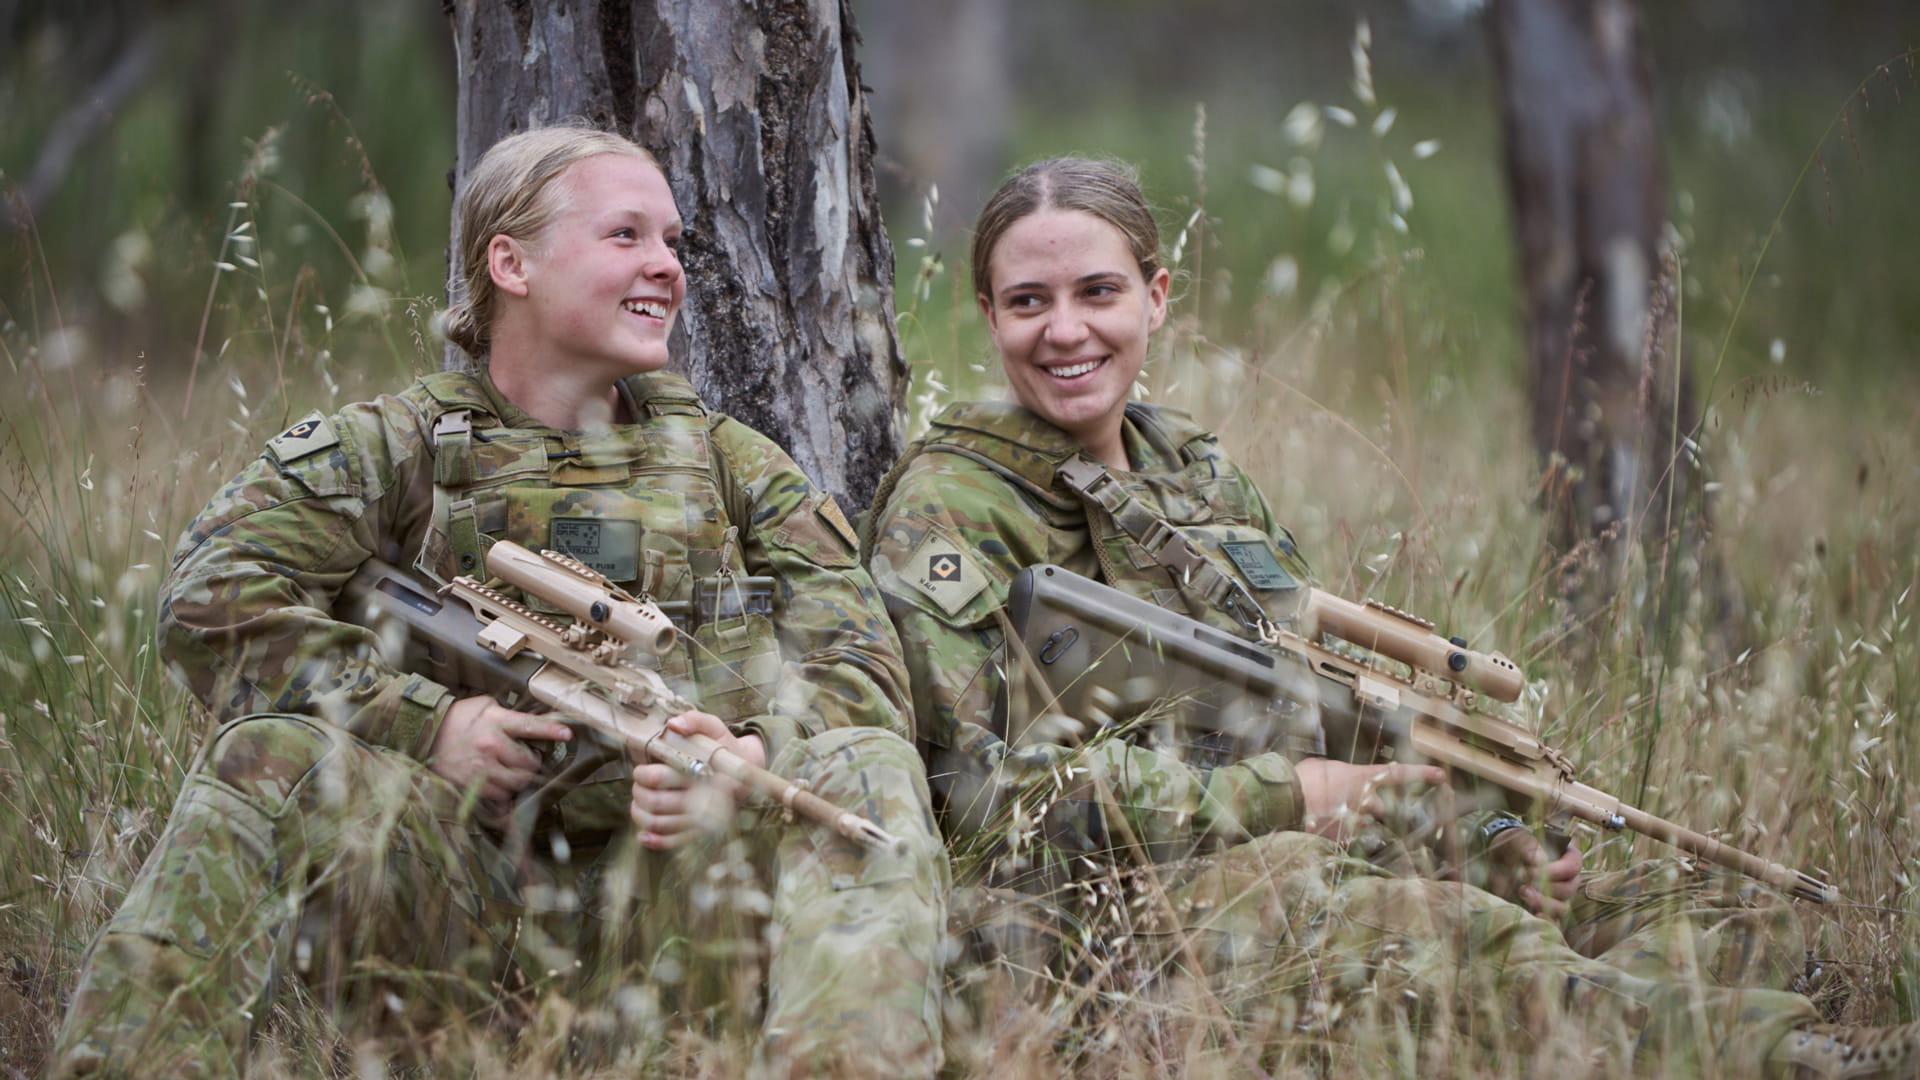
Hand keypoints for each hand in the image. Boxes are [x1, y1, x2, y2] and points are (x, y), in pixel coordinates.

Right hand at [428, 695, 572, 812]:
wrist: (424, 733)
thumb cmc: (458, 718)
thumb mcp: (484, 706)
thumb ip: (508, 714)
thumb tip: (531, 724)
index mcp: (496, 721)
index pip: (531, 725)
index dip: (551, 731)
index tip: (568, 734)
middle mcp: (490, 745)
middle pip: (528, 764)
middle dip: (532, 764)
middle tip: (528, 761)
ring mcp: (480, 767)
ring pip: (516, 784)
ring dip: (519, 781)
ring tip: (512, 773)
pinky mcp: (470, 784)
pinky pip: (498, 798)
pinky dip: (504, 796)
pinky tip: (500, 787)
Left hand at [629, 710, 765, 849]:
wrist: (746, 775)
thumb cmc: (724, 749)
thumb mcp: (715, 728)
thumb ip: (695, 720)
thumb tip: (672, 724)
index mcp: (704, 771)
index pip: (661, 777)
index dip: (643, 774)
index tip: (641, 768)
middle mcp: (704, 798)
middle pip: (656, 802)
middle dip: (638, 792)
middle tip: (638, 784)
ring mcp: (703, 819)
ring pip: (659, 823)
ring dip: (640, 814)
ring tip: (638, 802)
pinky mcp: (701, 833)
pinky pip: (673, 842)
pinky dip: (653, 840)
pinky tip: (643, 834)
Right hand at [1295, 758, 1446, 843]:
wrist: (1287, 803)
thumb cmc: (1301, 779)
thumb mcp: (1322, 767)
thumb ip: (1338, 773)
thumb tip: (1338, 777)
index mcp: (1362, 778)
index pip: (1398, 775)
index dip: (1421, 774)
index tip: (1441, 775)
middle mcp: (1366, 801)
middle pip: (1383, 809)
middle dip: (1374, 810)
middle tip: (1353, 808)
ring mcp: (1358, 823)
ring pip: (1364, 827)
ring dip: (1351, 825)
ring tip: (1328, 822)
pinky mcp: (1345, 841)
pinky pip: (1347, 841)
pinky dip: (1336, 837)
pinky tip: (1319, 833)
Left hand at [1487, 829, 1584, 916]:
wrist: (1497, 860)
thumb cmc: (1512, 845)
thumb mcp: (1517, 838)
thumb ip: (1528, 845)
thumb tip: (1540, 861)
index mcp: (1566, 857)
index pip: (1573, 866)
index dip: (1555, 871)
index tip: (1530, 871)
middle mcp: (1567, 878)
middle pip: (1569, 889)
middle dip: (1547, 888)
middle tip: (1523, 884)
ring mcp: (1558, 897)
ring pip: (1563, 907)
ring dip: (1545, 904)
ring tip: (1523, 894)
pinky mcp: (1545, 910)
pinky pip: (1554, 921)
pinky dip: (1547, 922)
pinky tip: (1535, 917)